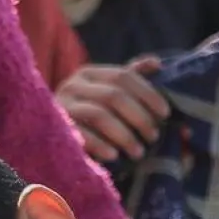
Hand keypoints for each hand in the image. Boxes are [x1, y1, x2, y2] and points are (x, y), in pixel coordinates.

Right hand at [57, 57, 171, 161]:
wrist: (52, 134)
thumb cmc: (89, 112)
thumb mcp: (108, 92)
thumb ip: (130, 78)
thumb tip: (157, 63)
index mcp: (89, 73)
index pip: (124, 76)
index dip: (148, 94)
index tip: (166, 113)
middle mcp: (73, 84)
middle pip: (114, 96)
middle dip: (140, 118)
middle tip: (154, 137)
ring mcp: (62, 105)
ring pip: (100, 115)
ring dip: (125, 136)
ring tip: (139, 152)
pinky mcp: (56, 128)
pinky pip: (81, 135)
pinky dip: (101, 146)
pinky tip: (115, 156)